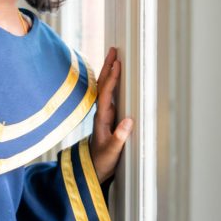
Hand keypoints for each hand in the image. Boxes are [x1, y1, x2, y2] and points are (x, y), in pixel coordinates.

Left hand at [88, 47, 132, 183]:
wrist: (92, 170)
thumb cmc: (102, 162)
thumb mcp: (112, 153)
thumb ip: (119, 138)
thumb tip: (128, 121)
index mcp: (102, 119)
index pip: (106, 94)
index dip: (112, 78)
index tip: (117, 64)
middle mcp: (101, 114)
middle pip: (103, 86)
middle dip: (108, 67)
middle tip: (113, 50)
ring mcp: (103, 115)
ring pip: (105, 88)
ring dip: (108, 72)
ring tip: (114, 57)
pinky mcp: (106, 118)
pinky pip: (108, 95)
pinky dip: (111, 83)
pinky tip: (114, 77)